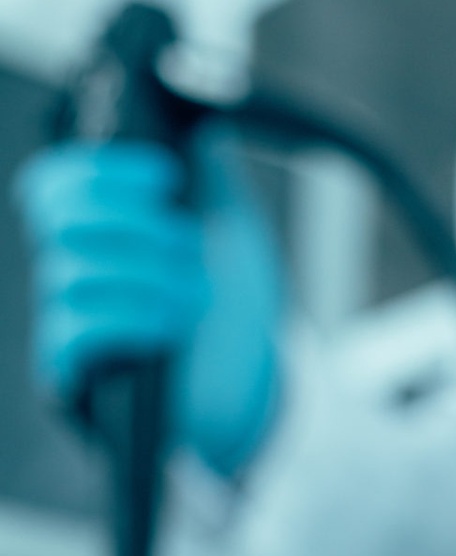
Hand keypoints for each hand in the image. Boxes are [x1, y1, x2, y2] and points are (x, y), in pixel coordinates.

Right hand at [15, 128, 282, 475]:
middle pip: (57, 219)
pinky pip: (71, 333)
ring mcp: (68, 325)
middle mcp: (72, 274)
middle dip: (137, 224)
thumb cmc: (232, 309)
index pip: (54, 185)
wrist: (250, 385)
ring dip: (153, 280)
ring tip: (197, 297)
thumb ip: (211, 172)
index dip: (103, 171)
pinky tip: (169, 327)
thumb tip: (194, 119)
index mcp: (99, 234)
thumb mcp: (233, 228)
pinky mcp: (75, 377)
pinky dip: (130, 320)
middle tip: (190, 246)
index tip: (167, 178)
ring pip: (75, 276)